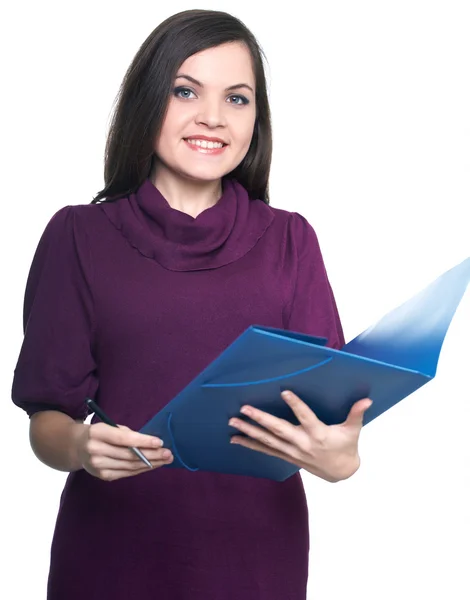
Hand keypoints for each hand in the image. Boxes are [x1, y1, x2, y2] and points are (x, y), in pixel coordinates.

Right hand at [75, 423, 173, 480]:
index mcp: (97, 434)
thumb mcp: (110, 426)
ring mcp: (98, 466)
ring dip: (150, 464)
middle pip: (129, 455)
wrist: (76, 447)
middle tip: (168, 454)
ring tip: (165, 460)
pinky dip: (141, 469)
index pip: (123, 439)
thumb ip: (127, 434)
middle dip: (152, 455)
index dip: (143, 441)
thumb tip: (151, 443)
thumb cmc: (99, 433)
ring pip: (130, 466)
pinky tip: (152, 465)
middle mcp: (96, 451)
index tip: (159, 442)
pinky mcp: (102, 476)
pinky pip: (126, 473)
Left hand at [228, 391, 371, 482]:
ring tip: (233, 422)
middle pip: (279, 430)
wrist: (341, 473)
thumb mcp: (353, 430)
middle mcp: (302, 443)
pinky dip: (250, 445)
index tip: (284, 392)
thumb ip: (356, 414)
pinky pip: (265, 450)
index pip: (306, 417)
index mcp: (318, 434)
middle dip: (260, 419)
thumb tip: (367, 399)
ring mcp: (292, 451)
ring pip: (267, 440)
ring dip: (249, 431)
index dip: (296, 405)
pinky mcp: (286, 456)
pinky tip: (235, 439)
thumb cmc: (346, 446)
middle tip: (244, 408)